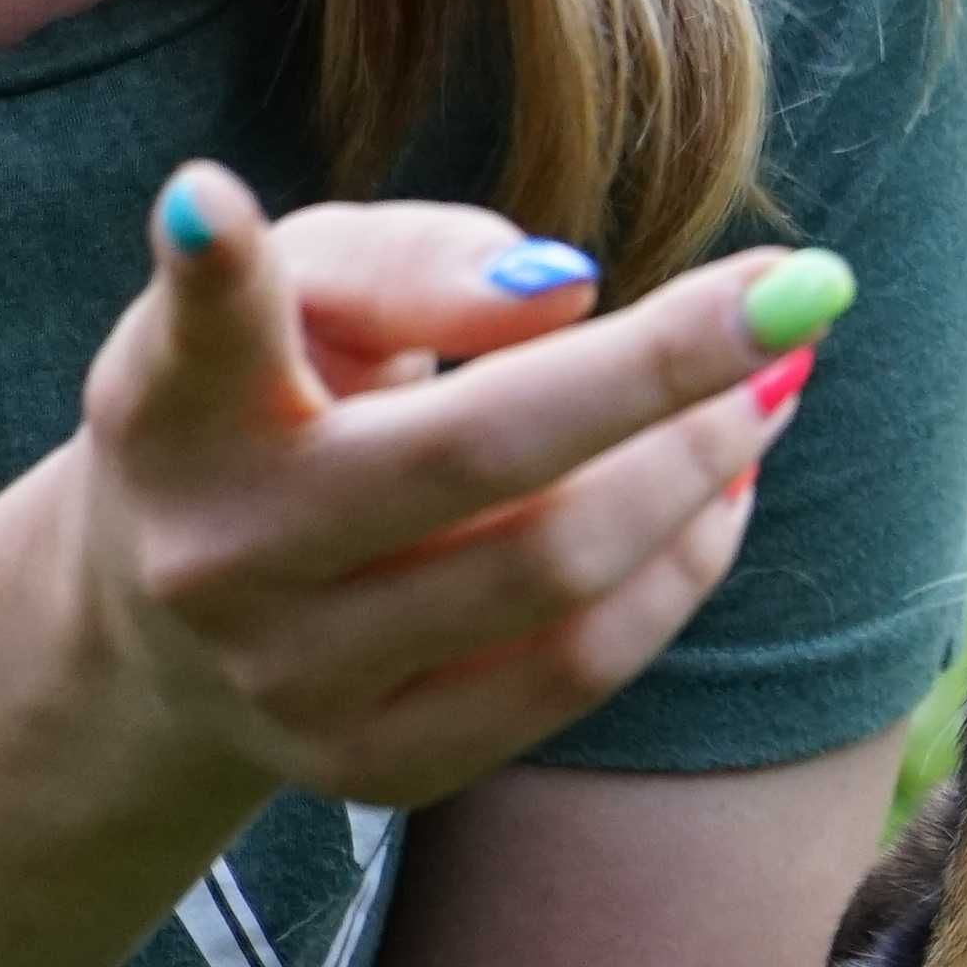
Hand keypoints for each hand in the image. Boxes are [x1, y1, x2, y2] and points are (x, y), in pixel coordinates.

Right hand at [55, 161, 857, 808]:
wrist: (173, 630)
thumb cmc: (277, 401)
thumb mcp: (307, 298)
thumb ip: (404, 259)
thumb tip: (564, 288)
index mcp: (175, 410)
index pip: (199, 334)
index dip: (207, 271)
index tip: (207, 196)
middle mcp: (218, 557)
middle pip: (477, 452)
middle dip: (666, 369)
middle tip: (793, 302)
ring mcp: (293, 682)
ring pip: (559, 570)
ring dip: (703, 465)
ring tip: (769, 388)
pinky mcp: (377, 769)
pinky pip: (581, 668)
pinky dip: (682, 567)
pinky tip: (724, 490)